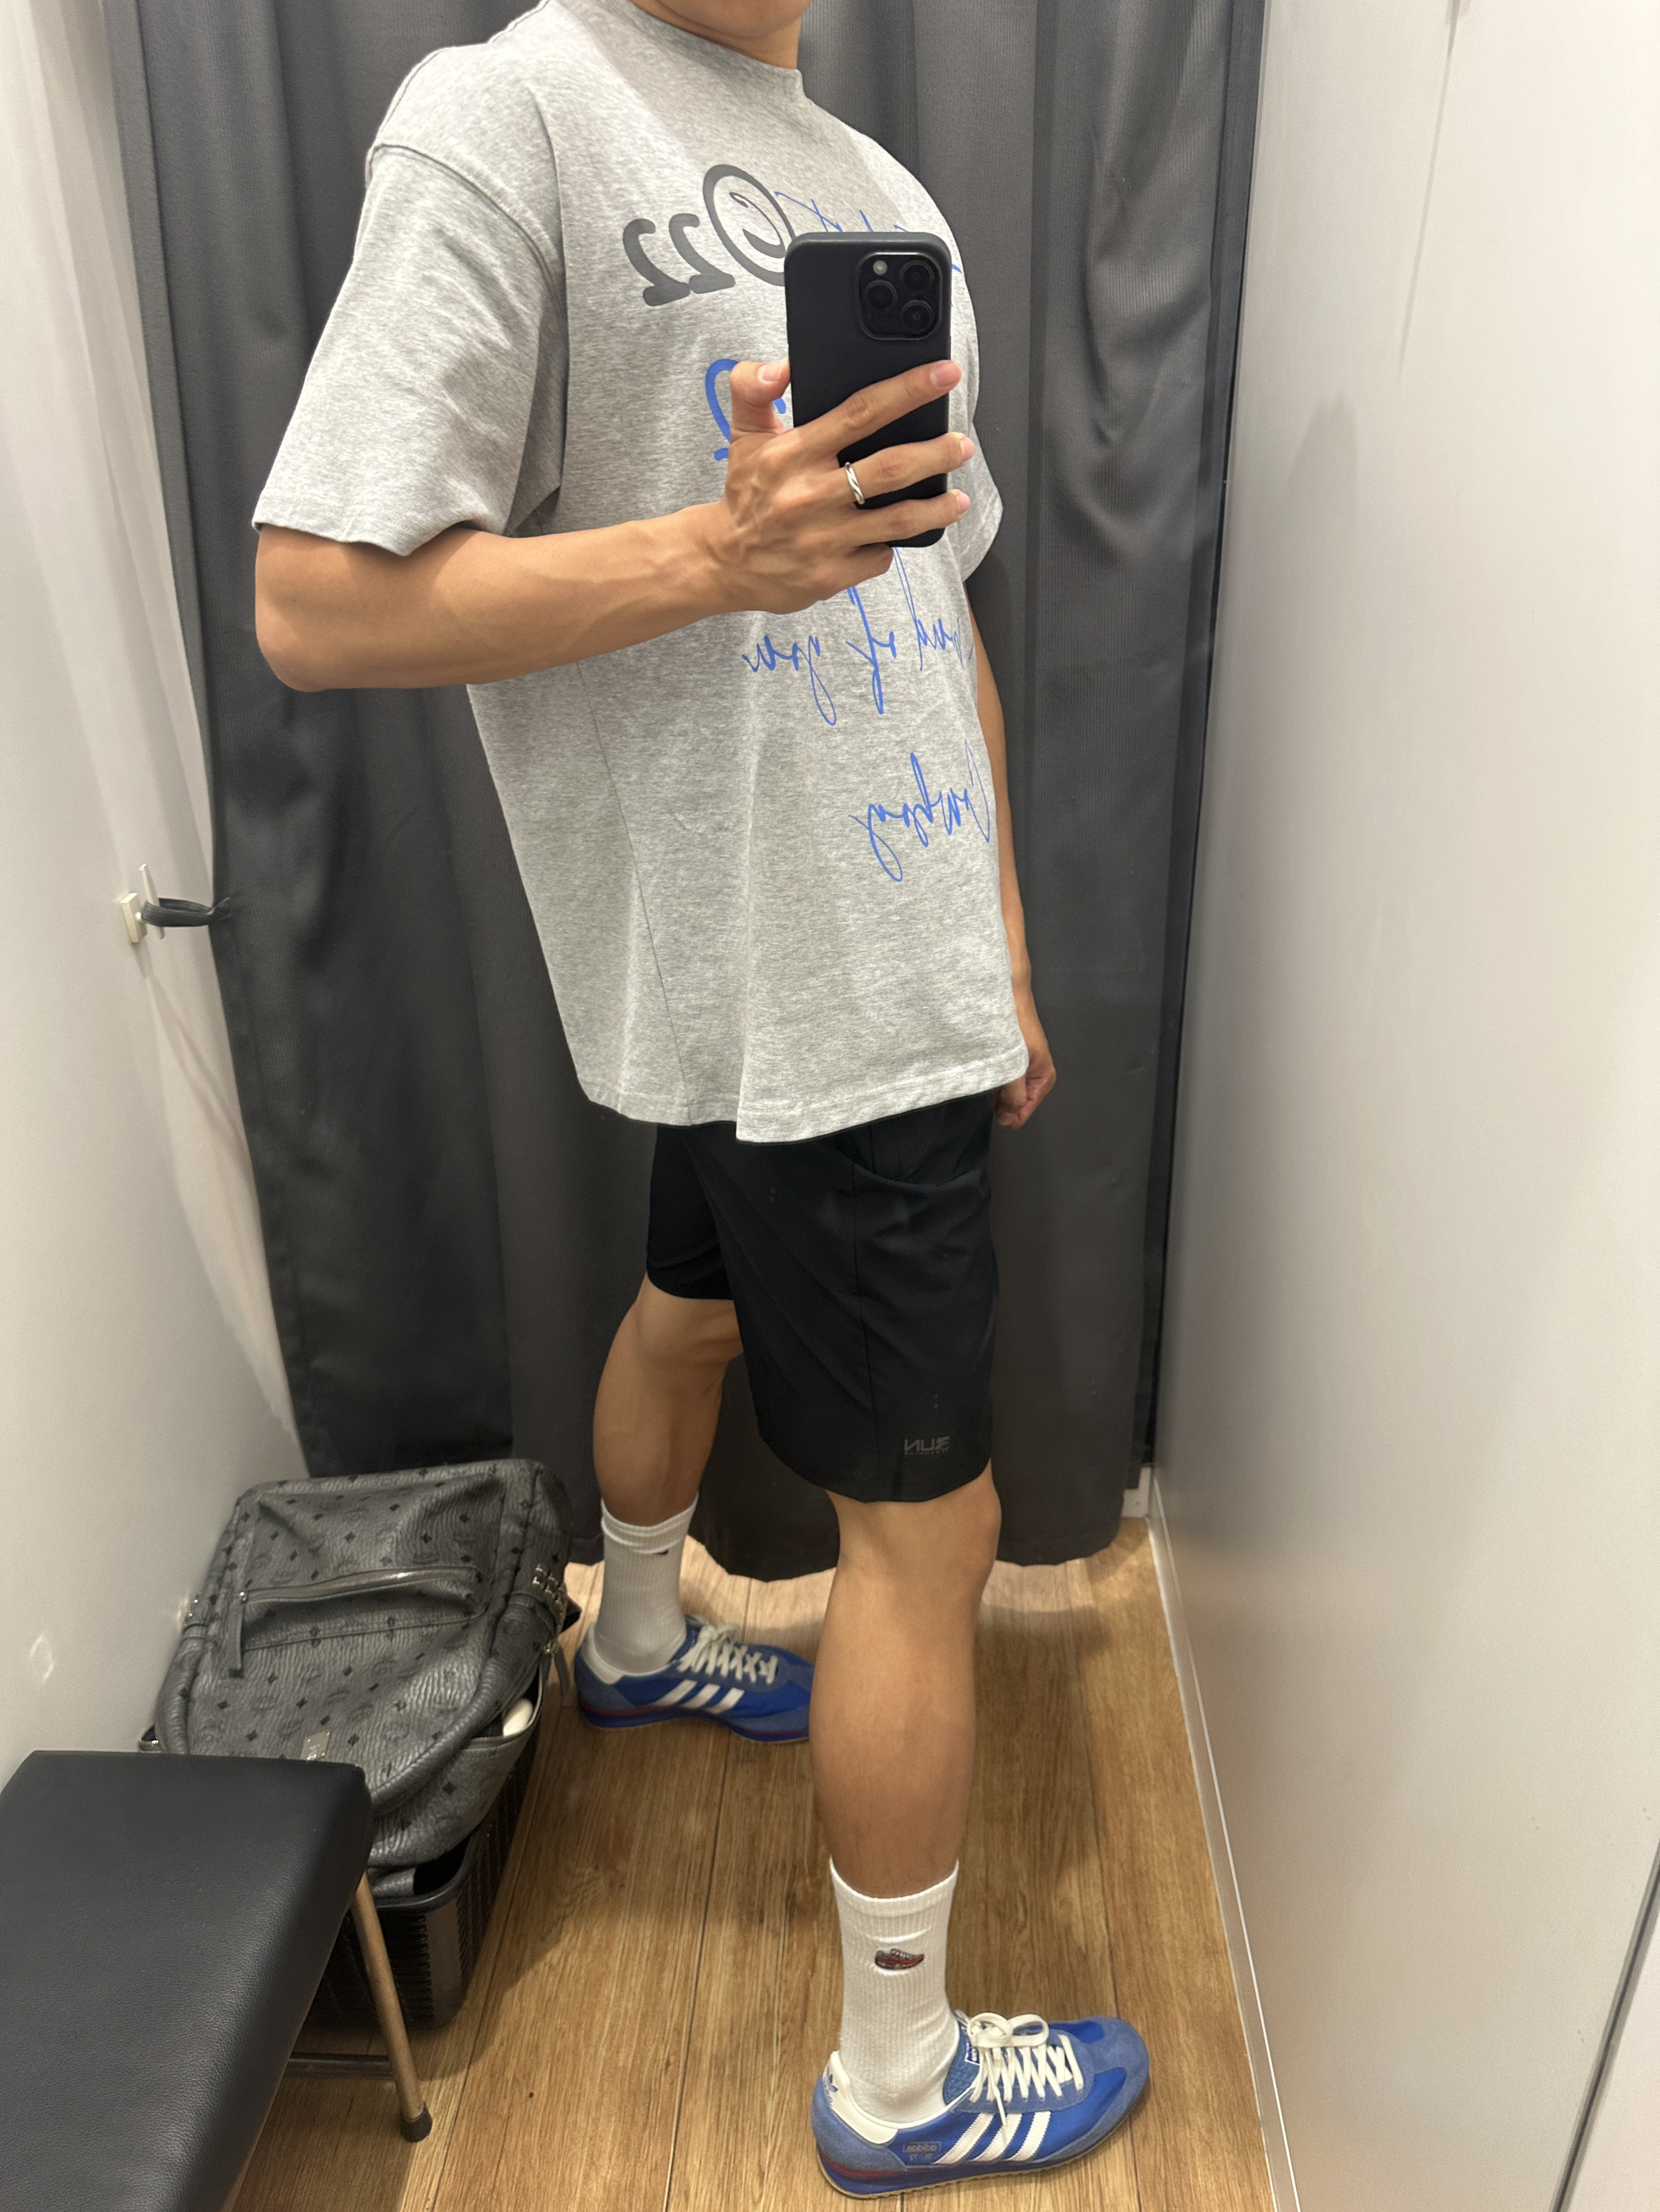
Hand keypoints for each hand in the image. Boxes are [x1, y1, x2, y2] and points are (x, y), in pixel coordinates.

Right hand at [695, 358, 972, 613]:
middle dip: (936, 453)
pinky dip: (892, 544)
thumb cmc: (744, 494)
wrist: (722, 562)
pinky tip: (898, 535)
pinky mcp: (830, 575)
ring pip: (897, 520)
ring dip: (936, 508)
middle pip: (890, 468)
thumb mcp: (744, 435)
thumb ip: (753, 388)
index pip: (860, 412)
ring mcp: (822, 538)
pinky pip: (878, 556)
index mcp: (792, 453)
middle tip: (961, 444)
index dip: (907, 390)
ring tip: (958, 498)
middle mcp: (810, 495)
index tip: (943, 375)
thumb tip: (782, 365)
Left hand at [995, 981, 1055, 1129]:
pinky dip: (996, 1081)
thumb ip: (1014, 1093)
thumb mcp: (1014, 1065)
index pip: (1030, 1106)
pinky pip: (1006, 1074)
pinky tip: (985, 1082)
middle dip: (1006, 1105)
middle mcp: (1036, 1069)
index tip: (1000, 1120)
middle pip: (1022, 1098)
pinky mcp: (1012, 1052)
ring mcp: (1023, 1060)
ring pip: (1012, 1086)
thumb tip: (1009, 1116)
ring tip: (986, 1098)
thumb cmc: (1015, 1023)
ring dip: (999, 1093)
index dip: (1014, 1115)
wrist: (1007, 991)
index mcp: (1044, 1073)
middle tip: (991, 1110)